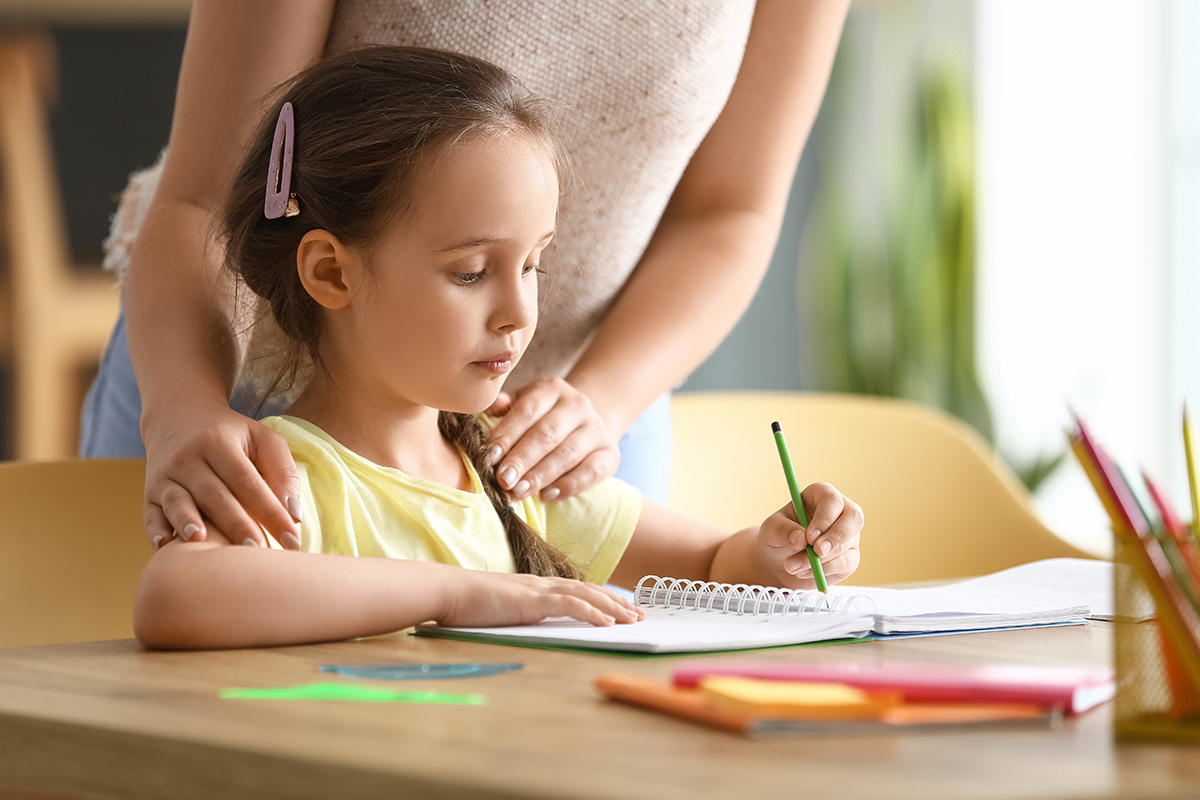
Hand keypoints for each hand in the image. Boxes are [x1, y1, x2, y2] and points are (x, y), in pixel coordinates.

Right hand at [141, 404, 301, 550]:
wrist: (177, 417)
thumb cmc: (231, 435)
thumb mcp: (261, 439)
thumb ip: (283, 470)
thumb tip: (294, 513)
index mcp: (218, 443)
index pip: (248, 481)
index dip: (270, 511)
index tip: (292, 539)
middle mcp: (187, 458)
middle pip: (215, 495)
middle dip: (237, 525)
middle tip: (259, 551)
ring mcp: (165, 476)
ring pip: (178, 502)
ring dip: (190, 523)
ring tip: (204, 543)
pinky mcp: (149, 492)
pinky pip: (150, 513)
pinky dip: (157, 529)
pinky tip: (166, 545)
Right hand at [439, 571, 643, 627]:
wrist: (447, 591)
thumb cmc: (468, 604)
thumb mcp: (502, 608)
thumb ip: (521, 613)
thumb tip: (533, 624)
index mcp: (536, 587)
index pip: (578, 590)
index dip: (603, 598)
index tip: (622, 609)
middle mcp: (541, 584)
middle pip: (589, 590)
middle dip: (616, 602)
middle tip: (639, 614)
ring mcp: (537, 590)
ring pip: (585, 595)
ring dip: (612, 607)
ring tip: (631, 619)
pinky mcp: (530, 600)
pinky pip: (568, 605)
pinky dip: (591, 612)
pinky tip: (607, 622)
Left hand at [484, 377, 619, 501]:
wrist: (583, 424)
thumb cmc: (542, 418)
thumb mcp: (523, 404)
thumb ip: (505, 407)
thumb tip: (491, 407)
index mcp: (552, 389)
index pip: (527, 410)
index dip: (507, 434)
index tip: (490, 456)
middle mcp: (578, 405)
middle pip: (547, 433)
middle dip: (522, 459)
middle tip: (503, 479)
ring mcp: (597, 428)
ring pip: (567, 454)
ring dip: (540, 475)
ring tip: (519, 491)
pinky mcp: (610, 453)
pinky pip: (591, 471)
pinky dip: (568, 485)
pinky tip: (547, 495)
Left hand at [756, 482, 862, 589]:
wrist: (778, 561)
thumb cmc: (778, 536)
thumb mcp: (771, 529)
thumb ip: (783, 530)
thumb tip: (801, 538)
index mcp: (821, 495)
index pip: (832, 500)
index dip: (824, 518)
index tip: (810, 537)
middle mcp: (840, 512)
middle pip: (854, 518)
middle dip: (835, 537)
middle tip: (817, 552)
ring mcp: (848, 535)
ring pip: (846, 546)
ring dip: (819, 560)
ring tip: (792, 565)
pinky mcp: (850, 558)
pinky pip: (845, 564)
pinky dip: (823, 571)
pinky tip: (803, 571)